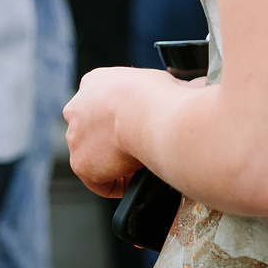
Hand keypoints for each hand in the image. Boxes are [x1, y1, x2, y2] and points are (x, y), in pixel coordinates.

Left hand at [63, 65, 166, 199]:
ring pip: (93, 156)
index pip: (101, 106)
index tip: (137, 133)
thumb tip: (193, 91)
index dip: (121, 123)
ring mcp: (75, 136)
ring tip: (139, 168)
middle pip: (92, 131)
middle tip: (139, 152)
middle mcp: (77, 107)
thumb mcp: (162, 82)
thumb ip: (161, 91)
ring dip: (114, 164)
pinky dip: (116, 185)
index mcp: (95, 82)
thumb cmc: (161, 95)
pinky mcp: (80, 163)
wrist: (147, 112)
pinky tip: (133, 182)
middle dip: (113, 144)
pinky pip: (98, 182)